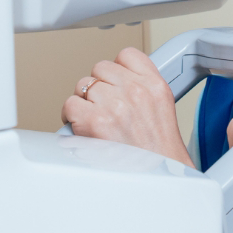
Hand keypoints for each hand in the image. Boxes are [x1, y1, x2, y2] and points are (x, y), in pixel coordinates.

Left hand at [63, 47, 192, 166]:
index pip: (127, 55)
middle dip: (99, 86)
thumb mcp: (162, 108)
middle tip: (103, 105)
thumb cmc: (158, 152)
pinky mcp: (94, 121)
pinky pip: (70, 104)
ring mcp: (114, 104)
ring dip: (84, 101)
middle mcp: (135, 90)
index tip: (115, 81)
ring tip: (93, 118)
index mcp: (154, 85)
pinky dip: (71, 116)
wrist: (157, 177)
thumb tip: (117, 82)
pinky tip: (81, 126)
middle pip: (101, 68)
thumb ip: (143, 88)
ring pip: (83, 84)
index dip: (117, 69)